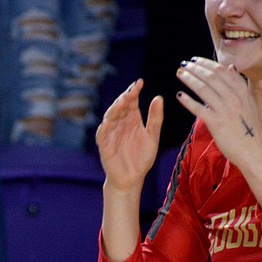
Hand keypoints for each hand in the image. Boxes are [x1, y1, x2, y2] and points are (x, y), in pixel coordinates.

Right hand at [95, 79, 163, 193]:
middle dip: (125, 97)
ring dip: (115, 108)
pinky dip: (105, 126)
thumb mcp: (152, 136)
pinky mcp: (104, 144)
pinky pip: (102, 133)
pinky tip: (109, 120)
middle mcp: (120, 123)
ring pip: (110, 116)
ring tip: (122, 101)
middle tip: (132, 90)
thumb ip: (155, 118)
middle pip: (120, 106)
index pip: (131, 102)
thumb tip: (158, 97)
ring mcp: (111, 133)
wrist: (132, 178)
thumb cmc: (142, 158)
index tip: (140, 82)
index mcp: (132, 119)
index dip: (134, 92)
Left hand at [175, 57, 261, 169]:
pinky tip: (179, 95)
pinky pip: (198, 108)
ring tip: (179, 74)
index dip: (205, 63)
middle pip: (210, 76)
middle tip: (183, 64)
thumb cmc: (250, 127)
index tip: (194, 60)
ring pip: (203, 89)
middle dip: (195, 68)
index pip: (221, 70)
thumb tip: (231, 67)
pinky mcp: (217, 123)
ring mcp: (225, 109)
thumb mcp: (249, 102)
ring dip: (189, 79)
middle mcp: (234, 97)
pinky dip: (188, 100)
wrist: (254, 151)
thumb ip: (239, 84)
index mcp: (242, 90)